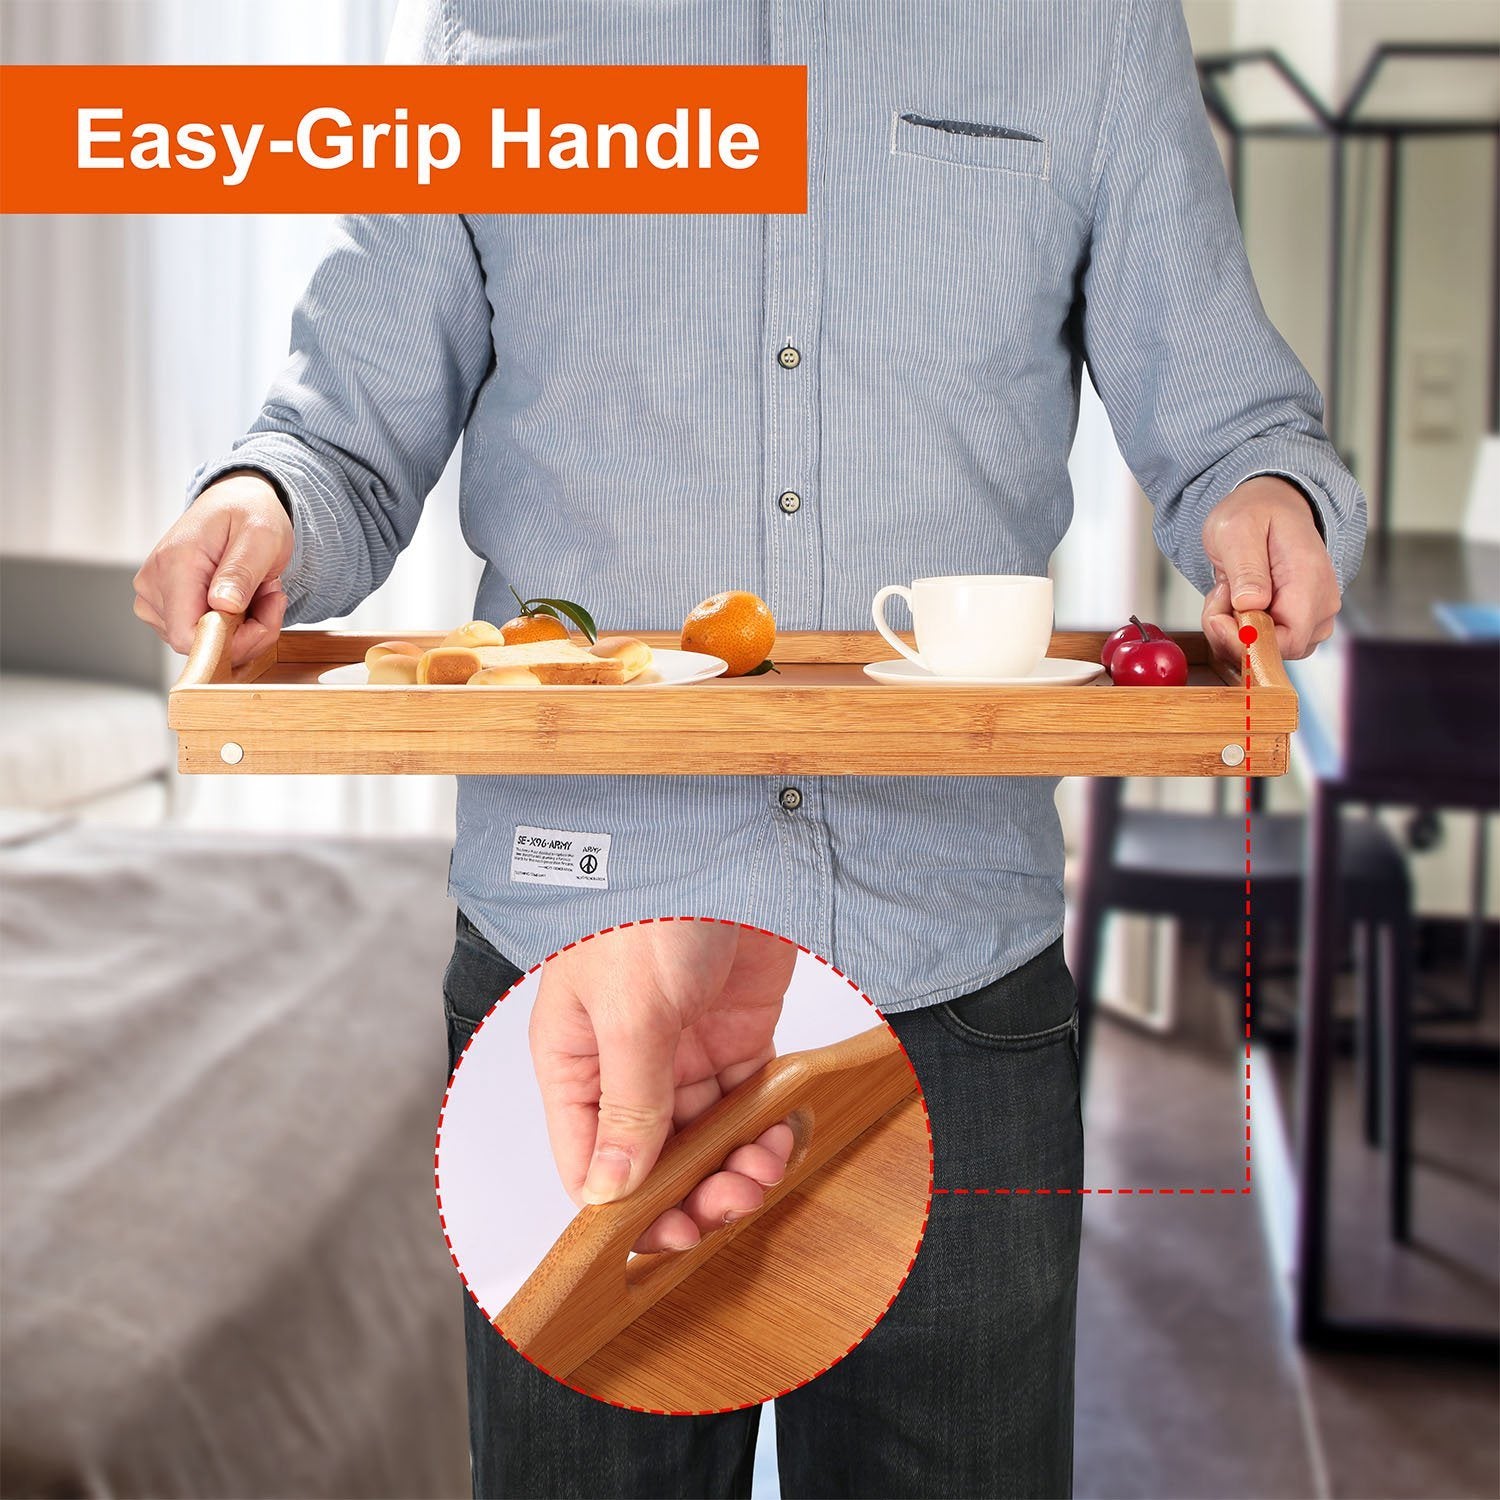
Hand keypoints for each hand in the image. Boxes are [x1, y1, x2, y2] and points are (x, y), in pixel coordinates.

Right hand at [133, 471, 292, 666]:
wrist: (236, 502)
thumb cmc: (249, 514)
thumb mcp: (261, 536)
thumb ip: (242, 572)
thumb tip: (222, 606)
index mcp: (174, 565)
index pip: (189, 636)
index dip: (233, 641)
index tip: (266, 616)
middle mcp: (153, 586)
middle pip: (199, 644)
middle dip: (247, 631)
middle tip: (270, 594)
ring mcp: (154, 599)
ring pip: (203, 644)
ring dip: (243, 628)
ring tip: (256, 589)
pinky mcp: (163, 607)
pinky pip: (201, 636)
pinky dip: (231, 626)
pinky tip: (242, 598)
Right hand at [530, 922, 795, 1252]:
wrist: (728, 845)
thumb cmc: (652, 909)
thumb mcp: (632, 1013)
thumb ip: (627, 1104)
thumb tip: (610, 1189)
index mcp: (576, 1058)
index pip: (586, 1158)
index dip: (623, 1207)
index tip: (666, 1234)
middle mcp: (625, 1063)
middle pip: (650, 1159)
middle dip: (686, 1193)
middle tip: (724, 1208)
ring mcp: (682, 1050)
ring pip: (702, 1139)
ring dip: (730, 1169)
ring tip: (757, 1175)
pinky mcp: (735, 1036)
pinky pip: (746, 1104)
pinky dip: (762, 1130)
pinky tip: (776, 1142)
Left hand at [1200, 476, 1339, 662]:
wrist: (1271, 506)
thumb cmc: (1256, 513)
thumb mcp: (1238, 529)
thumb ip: (1246, 566)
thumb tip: (1251, 603)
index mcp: (1310, 581)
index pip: (1287, 641)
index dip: (1246, 641)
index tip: (1218, 615)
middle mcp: (1320, 606)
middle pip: (1275, 651)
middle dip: (1232, 633)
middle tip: (1219, 594)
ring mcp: (1313, 617)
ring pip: (1267, 651)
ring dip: (1233, 630)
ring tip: (1227, 590)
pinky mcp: (1299, 622)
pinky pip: (1265, 644)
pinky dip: (1239, 629)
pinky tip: (1234, 600)